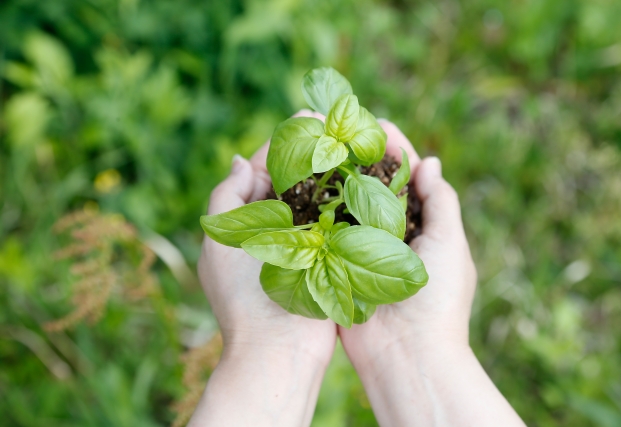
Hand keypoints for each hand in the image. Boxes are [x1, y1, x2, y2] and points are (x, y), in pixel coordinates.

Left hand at [190, 110, 335, 426]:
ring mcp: (305, 242)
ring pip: (320, 197)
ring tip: (354, 141)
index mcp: (247, 220)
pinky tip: (364, 177)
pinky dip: (348, 200)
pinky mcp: (331, 257)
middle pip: (295, 179)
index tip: (308, 117)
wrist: (278, 351)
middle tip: (338, 123)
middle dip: (314, 151)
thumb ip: (226, 197)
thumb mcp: (219, 241)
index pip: (263, 169)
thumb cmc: (241, 296)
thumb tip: (237, 160)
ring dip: (333, 171)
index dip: (284, 142)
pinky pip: (338, 221)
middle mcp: (276, 227)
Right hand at [339, 119, 476, 369]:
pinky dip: (315, 207)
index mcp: (420, 224)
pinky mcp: (335, 264)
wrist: (408, 355)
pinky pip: (325, 231)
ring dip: (332, 175)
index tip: (375, 122)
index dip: (392, 148)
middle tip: (335, 126)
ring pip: (344, 203)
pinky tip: (300, 182)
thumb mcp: (450, 243)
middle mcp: (388, 232)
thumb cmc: (438, 300)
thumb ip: (441, 201)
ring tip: (315, 145)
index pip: (405, 176)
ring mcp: (359, 247)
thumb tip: (429, 161)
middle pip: (370, 183)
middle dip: (355, 154)